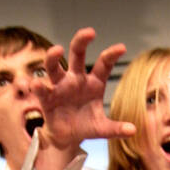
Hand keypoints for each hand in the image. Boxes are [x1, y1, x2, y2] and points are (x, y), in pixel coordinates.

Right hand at [33, 28, 134, 152]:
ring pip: (54, 66)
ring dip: (53, 57)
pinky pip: (42, 89)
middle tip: (89, 32)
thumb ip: (116, 128)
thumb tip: (133, 130)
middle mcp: (76, 79)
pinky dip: (38, 86)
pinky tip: (36, 83)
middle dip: (81, 41)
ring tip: (57, 50)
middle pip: (77, 54)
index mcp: (94, 83)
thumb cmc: (86, 126)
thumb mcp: (102, 129)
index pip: (103, 64)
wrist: (67, 138)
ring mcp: (60, 86)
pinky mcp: (47, 98)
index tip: (122, 48)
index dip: (111, 55)